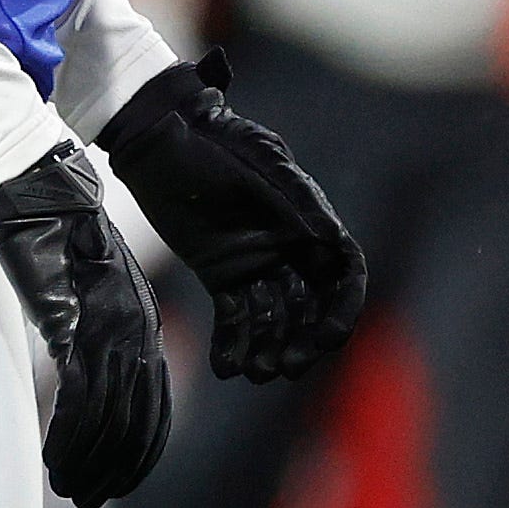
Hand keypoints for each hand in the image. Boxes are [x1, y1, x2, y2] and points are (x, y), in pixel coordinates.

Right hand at [0, 145, 170, 507]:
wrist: (43, 193)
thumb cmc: (59, 238)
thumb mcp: (91, 292)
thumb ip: (97, 334)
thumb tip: (86, 380)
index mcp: (144, 322)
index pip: (157, 405)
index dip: (140, 451)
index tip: (119, 483)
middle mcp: (136, 330)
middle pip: (137, 420)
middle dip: (115, 468)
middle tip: (88, 499)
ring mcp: (108, 329)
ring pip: (109, 417)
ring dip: (88, 460)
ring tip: (66, 488)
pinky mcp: (75, 326)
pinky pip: (79, 398)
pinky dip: (68, 437)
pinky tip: (54, 460)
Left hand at [98, 54, 369, 383]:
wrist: (167, 137)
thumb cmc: (221, 142)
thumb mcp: (264, 166)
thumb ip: (297, 203)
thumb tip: (329, 241)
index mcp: (308, 223)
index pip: (341, 276)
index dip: (341, 310)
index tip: (328, 339)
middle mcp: (287, 248)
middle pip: (308, 307)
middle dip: (301, 341)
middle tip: (283, 366)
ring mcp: (254, 262)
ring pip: (271, 318)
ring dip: (267, 347)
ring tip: (254, 371)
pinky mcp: (220, 272)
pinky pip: (233, 315)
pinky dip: (232, 343)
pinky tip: (226, 366)